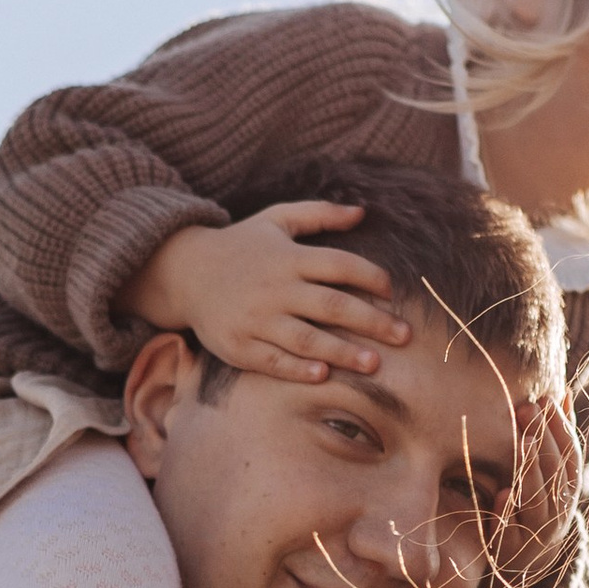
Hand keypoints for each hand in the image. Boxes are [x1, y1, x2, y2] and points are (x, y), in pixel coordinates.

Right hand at [122, 203, 412, 383]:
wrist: (184, 272)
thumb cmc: (241, 246)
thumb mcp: (276, 219)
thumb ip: (320, 214)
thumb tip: (363, 212)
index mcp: (289, 257)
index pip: (340, 265)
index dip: (370, 277)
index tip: (392, 291)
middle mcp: (275, 288)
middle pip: (332, 305)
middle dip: (372, 322)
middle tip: (405, 336)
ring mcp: (256, 319)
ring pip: (307, 339)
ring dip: (343, 352)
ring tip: (374, 364)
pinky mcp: (239, 346)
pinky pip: (273, 361)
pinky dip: (298, 369)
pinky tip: (323, 375)